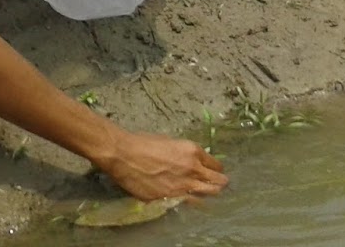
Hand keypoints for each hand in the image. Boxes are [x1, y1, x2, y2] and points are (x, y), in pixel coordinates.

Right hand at [94, 130, 228, 201]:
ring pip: (206, 195)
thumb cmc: (143, 143)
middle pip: (218, 182)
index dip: (217, 169)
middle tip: (219, 184)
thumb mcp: (170, 141)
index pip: (216, 165)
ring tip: (205, 193)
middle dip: (220, 183)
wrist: (124, 155)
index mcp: (193, 152)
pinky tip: (186, 199)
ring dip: (207, 194)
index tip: (216, 171)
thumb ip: (185, 154)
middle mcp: (192, 170)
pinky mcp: (169, 198)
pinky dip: (187, 201)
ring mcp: (181, 187)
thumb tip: (191, 161)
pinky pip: (184, 202)